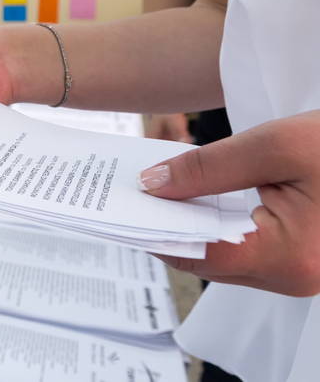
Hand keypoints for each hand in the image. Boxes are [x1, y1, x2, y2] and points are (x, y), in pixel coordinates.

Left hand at [137, 110, 319, 296]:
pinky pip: (249, 248)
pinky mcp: (304, 258)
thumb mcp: (275, 145)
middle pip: (209, 258)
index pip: (198, 254)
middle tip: (133, 191)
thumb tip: (152, 186)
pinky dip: (219, 224)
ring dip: (192, 224)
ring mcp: (303, 273)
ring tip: (157, 189)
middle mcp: (296, 278)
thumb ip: (207, 168)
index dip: (155, 228)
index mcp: (289, 258)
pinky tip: (196, 196)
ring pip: (227, 256)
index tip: (122, 203)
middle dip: (170, 224)